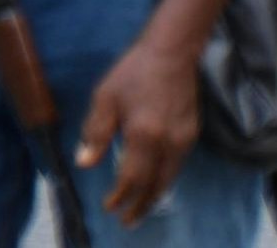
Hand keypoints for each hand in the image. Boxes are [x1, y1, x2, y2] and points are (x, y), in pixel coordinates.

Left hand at [77, 33, 204, 222]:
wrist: (171, 54)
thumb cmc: (133, 72)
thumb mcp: (105, 98)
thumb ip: (95, 132)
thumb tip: (85, 163)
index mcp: (143, 135)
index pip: (131, 177)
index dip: (120, 196)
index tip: (109, 207)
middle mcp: (167, 144)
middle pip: (154, 185)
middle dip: (140, 206)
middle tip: (128, 221)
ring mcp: (183, 140)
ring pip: (169, 178)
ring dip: (155, 196)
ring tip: (141, 209)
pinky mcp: (192, 135)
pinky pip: (177, 166)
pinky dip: (165, 179)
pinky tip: (156, 182)